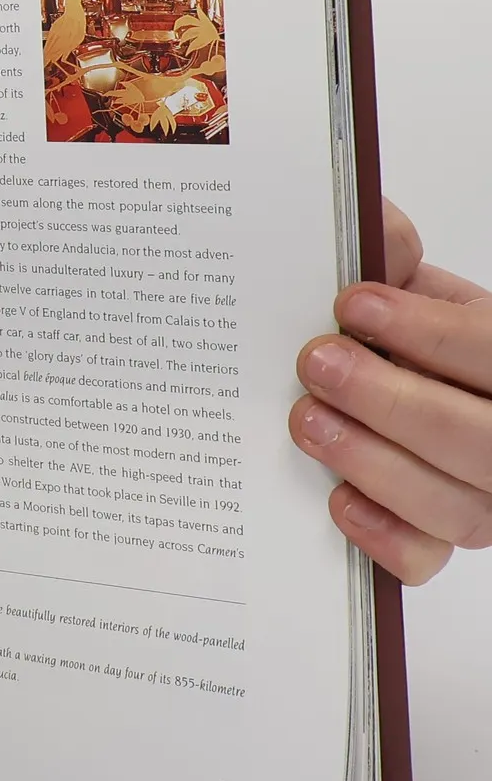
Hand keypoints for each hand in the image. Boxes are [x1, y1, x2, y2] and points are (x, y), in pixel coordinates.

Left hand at [290, 201, 491, 584]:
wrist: (409, 379)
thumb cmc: (414, 333)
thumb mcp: (413, 288)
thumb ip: (394, 257)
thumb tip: (375, 222)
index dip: (431, 333)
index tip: (353, 303)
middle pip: (481, 441)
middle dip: (394, 402)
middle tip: (316, 362)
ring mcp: (484, 495)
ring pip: (458, 507)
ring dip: (375, 463)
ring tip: (306, 420)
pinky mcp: (439, 536)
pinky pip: (426, 558)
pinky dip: (383, 535)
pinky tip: (336, 499)